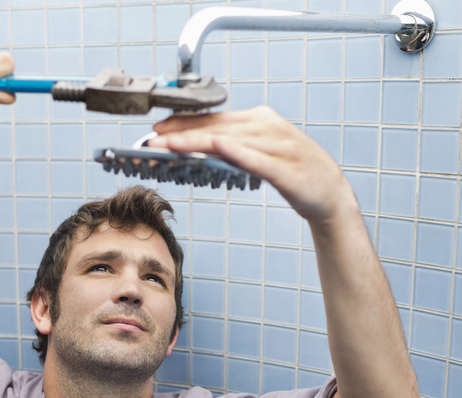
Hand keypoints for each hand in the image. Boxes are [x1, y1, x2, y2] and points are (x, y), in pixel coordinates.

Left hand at [148, 106, 356, 223]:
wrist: (329, 194)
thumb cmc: (290, 172)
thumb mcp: (255, 154)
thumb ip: (228, 147)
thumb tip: (193, 147)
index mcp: (258, 121)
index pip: (214, 119)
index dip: (183, 123)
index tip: (157, 129)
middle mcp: (267, 128)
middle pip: (216, 128)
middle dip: (181, 134)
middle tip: (153, 140)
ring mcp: (278, 146)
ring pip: (230, 142)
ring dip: (197, 143)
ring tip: (170, 146)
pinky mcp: (287, 170)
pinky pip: (257, 160)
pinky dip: (237, 152)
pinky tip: (218, 147)